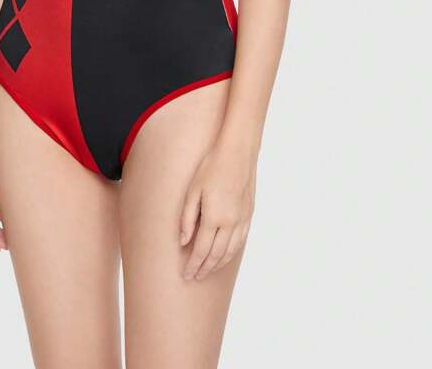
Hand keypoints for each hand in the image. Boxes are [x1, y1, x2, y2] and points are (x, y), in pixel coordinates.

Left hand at [179, 141, 255, 279]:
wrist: (238, 153)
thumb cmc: (211, 167)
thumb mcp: (193, 190)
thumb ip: (187, 218)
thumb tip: (183, 241)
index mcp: (214, 217)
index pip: (201, 250)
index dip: (193, 265)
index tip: (185, 275)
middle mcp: (230, 223)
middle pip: (216, 255)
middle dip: (204, 269)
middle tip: (194, 277)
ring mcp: (242, 220)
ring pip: (230, 252)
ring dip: (217, 264)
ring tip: (207, 271)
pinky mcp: (249, 215)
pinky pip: (240, 241)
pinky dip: (231, 253)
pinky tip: (225, 256)